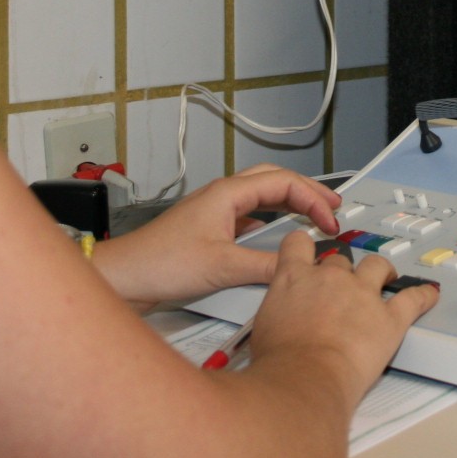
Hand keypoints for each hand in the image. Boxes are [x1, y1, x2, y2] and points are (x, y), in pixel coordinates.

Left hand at [89, 164, 341, 309]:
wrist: (125, 276)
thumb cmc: (160, 263)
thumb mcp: (222, 266)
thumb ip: (265, 265)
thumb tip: (297, 264)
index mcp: (226, 194)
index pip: (283, 183)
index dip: (312, 200)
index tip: (329, 221)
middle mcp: (221, 197)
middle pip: (274, 181)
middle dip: (306, 191)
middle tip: (331, 207)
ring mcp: (214, 212)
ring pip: (261, 197)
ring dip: (289, 203)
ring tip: (311, 216)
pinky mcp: (209, 230)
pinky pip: (249, 217)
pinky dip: (271, 222)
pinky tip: (276, 238)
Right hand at [244, 230, 439, 410]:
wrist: (306, 378)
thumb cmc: (280, 360)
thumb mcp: (262, 327)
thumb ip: (277, 310)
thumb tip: (280, 320)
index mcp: (294, 277)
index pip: (299, 244)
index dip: (304, 247)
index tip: (308, 252)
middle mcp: (330, 278)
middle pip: (340, 259)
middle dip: (341, 271)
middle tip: (342, 289)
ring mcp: (363, 294)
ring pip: (377, 266)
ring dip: (381, 271)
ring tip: (386, 277)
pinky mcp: (389, 317)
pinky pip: (413, 298)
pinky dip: (423, 295)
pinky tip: (430, 293)